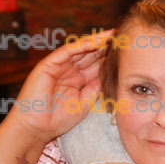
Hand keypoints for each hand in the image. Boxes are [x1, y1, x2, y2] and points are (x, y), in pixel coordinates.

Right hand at [6, 30, 114, 147]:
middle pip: (90, 55)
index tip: (127, 53)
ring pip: (80, 50)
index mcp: (77, 80)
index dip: (110, 58)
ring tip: (112, 35)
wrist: (37, 128)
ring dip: (96, 42)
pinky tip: (95, 41)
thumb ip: (95, 88)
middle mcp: (68, 71)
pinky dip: (81, 46)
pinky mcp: (48, 64)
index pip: (96, 65)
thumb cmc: (58, 120)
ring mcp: (58, 67)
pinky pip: (67, 52)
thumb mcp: (84, 103)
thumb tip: (108, 75)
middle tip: (123, 38)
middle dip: (106, 46)